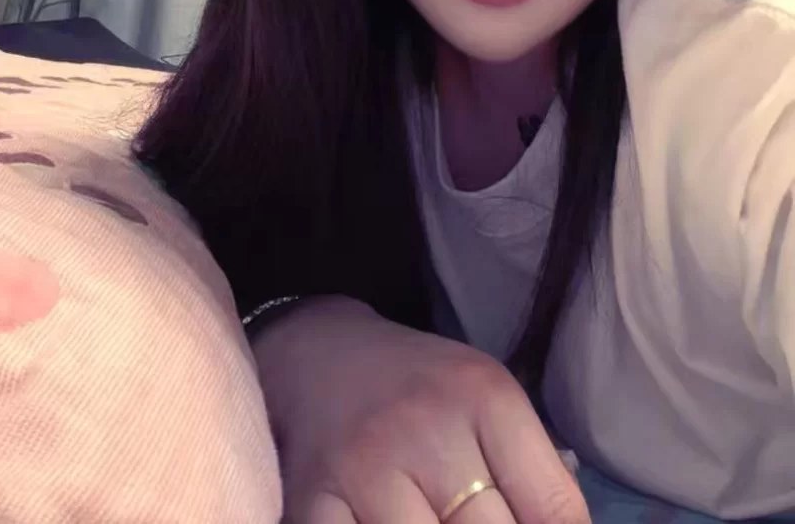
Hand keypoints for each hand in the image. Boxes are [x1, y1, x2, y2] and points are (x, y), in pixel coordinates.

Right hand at [253, 296, 589, 523]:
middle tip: (485, 523)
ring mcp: (365, 469)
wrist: (321, 357)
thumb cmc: (422, 390)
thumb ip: (536, 477)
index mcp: (484, 397)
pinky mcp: (312, 502)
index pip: (553, 509)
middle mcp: (426, 428)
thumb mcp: (489, 405)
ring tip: (440, 522)